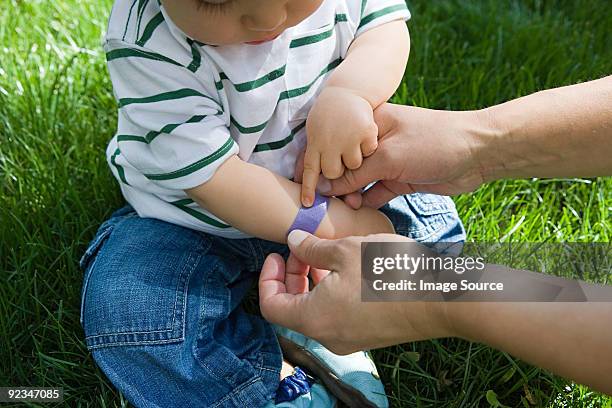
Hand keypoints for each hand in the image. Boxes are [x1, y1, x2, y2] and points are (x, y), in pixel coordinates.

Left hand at [259, 230, 450, 353]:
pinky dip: (331, 292)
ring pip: (315, 310)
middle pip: (293, 307)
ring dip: (312, 282)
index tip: (277, 254)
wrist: (439, 297)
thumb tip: (293, 242)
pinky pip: (336, 315)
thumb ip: (311, 248)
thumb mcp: (345, 250)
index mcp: (314, 318)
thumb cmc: (389, 271)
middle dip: (292, 275)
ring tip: (325, 253)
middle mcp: (328, 335)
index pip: (271, 305)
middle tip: (302, 248)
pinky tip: (346, 268)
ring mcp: (349, 338)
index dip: (267, 277)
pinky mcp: (367, 334)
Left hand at [300, 86, 377, 206]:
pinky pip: (369, 151)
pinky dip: (369, 147)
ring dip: (356, 160)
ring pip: (353, 165)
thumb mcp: (318, 134)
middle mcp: (330, 140)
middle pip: (333, 173)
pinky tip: (367, 135)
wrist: (347, 89)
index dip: (308, 187)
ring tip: (355, 143)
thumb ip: (319, 158)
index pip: (310, 168)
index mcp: (316, 141)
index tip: (307, 202)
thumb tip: (319, 188)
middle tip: (343, 165)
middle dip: (338, 174)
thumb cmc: (330, 115)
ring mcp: (348, 136)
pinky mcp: (366, 131)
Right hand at [317, 103, 486, 208]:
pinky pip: (376, 191)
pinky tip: (358, 211)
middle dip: (334, 183)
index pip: (337, 144)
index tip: (306, 185)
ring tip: (343, 209)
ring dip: (351, 195)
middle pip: (346, 164)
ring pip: (360, 181)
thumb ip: (356, 174)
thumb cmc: (432, 142)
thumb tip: (325, 187)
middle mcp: (376, 142)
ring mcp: (389, 161)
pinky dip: (368, 201)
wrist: (478, 153)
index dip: (320, 164)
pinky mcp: (400, 179)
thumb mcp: (389, 157)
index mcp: (370, 124)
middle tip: (320, 203)